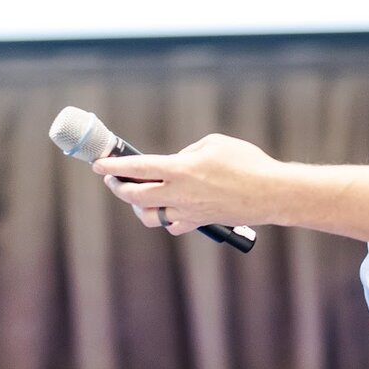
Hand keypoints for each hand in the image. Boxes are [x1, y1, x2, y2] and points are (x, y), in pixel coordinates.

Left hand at [93, 134, 281, 235]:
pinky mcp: (199, 222)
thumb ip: (187, 152)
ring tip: (137, 194)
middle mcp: (179, 193)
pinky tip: (166, 208)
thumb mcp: (214, 143)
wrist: (270, 193)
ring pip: (149, 216)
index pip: (138, 168)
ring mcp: (188, 212)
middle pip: (135, 196)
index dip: (115, 166)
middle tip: (113, 179)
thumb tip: (176, 163)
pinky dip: (164, 218)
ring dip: (137, 205)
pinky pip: (171, 225)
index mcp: (181, 169)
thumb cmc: (246, 162)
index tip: (98, 164)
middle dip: (118, 187)